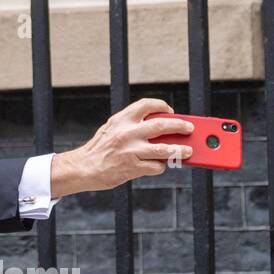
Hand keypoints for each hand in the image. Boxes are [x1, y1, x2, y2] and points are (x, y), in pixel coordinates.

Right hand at [49, 98, 193, 197]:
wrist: (84, 168)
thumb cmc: (100, 149)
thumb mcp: (112, 129)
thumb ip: (131, 126)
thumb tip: (160, 128)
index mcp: (122, 119)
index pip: (147, 105)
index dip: (162, 106)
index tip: (170, 111)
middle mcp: (128, 133)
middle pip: (162, 125)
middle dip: (180, 125)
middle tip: (189, 128)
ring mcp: (131, 151)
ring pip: (164, 149)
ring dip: (180, 150)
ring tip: (188, 151)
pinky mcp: (133, 167)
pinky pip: (156, 166)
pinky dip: (161, 166)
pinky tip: (160, 165)